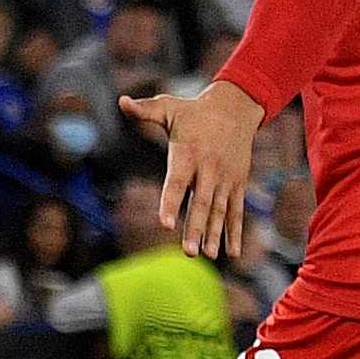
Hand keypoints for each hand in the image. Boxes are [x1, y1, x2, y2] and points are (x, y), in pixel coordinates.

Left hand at [119, 80, 263, 262]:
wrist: (236, 108)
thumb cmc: (194, 112)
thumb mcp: (169, 107)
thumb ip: (144, 110)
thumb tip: (121, 101)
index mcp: (187, 153)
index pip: (177, 182)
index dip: (171, 203)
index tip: (165, 224)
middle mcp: (208, 168)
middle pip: (201, 203)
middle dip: (194, 228)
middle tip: (187, 253)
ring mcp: (225, 178)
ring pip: (219, 210)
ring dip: (214, 234)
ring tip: (208, 256)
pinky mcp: (238, 183)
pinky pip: (236, 210)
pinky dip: (235, 232)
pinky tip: (231, 253)